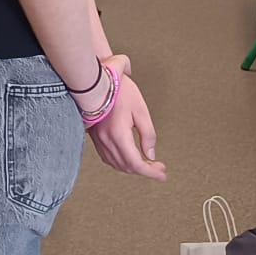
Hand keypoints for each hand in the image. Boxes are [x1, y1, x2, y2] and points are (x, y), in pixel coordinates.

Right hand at [87, 58, 165, 180]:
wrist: (96, 80)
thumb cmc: (119, 90)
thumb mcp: (141, 111)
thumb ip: (148, 135)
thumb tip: (150, 154)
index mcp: (119, 134)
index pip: (136, 164)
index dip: (151, 173)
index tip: (162, 174)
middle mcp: (106, 140)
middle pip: (126, 166)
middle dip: (144, 170)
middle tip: (158, 168)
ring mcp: (98, 139)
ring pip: (116, 164)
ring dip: (132, 167)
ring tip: (145, 163)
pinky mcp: (94, 136)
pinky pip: (107, 157)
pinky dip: (119, 162)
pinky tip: (127, 158)